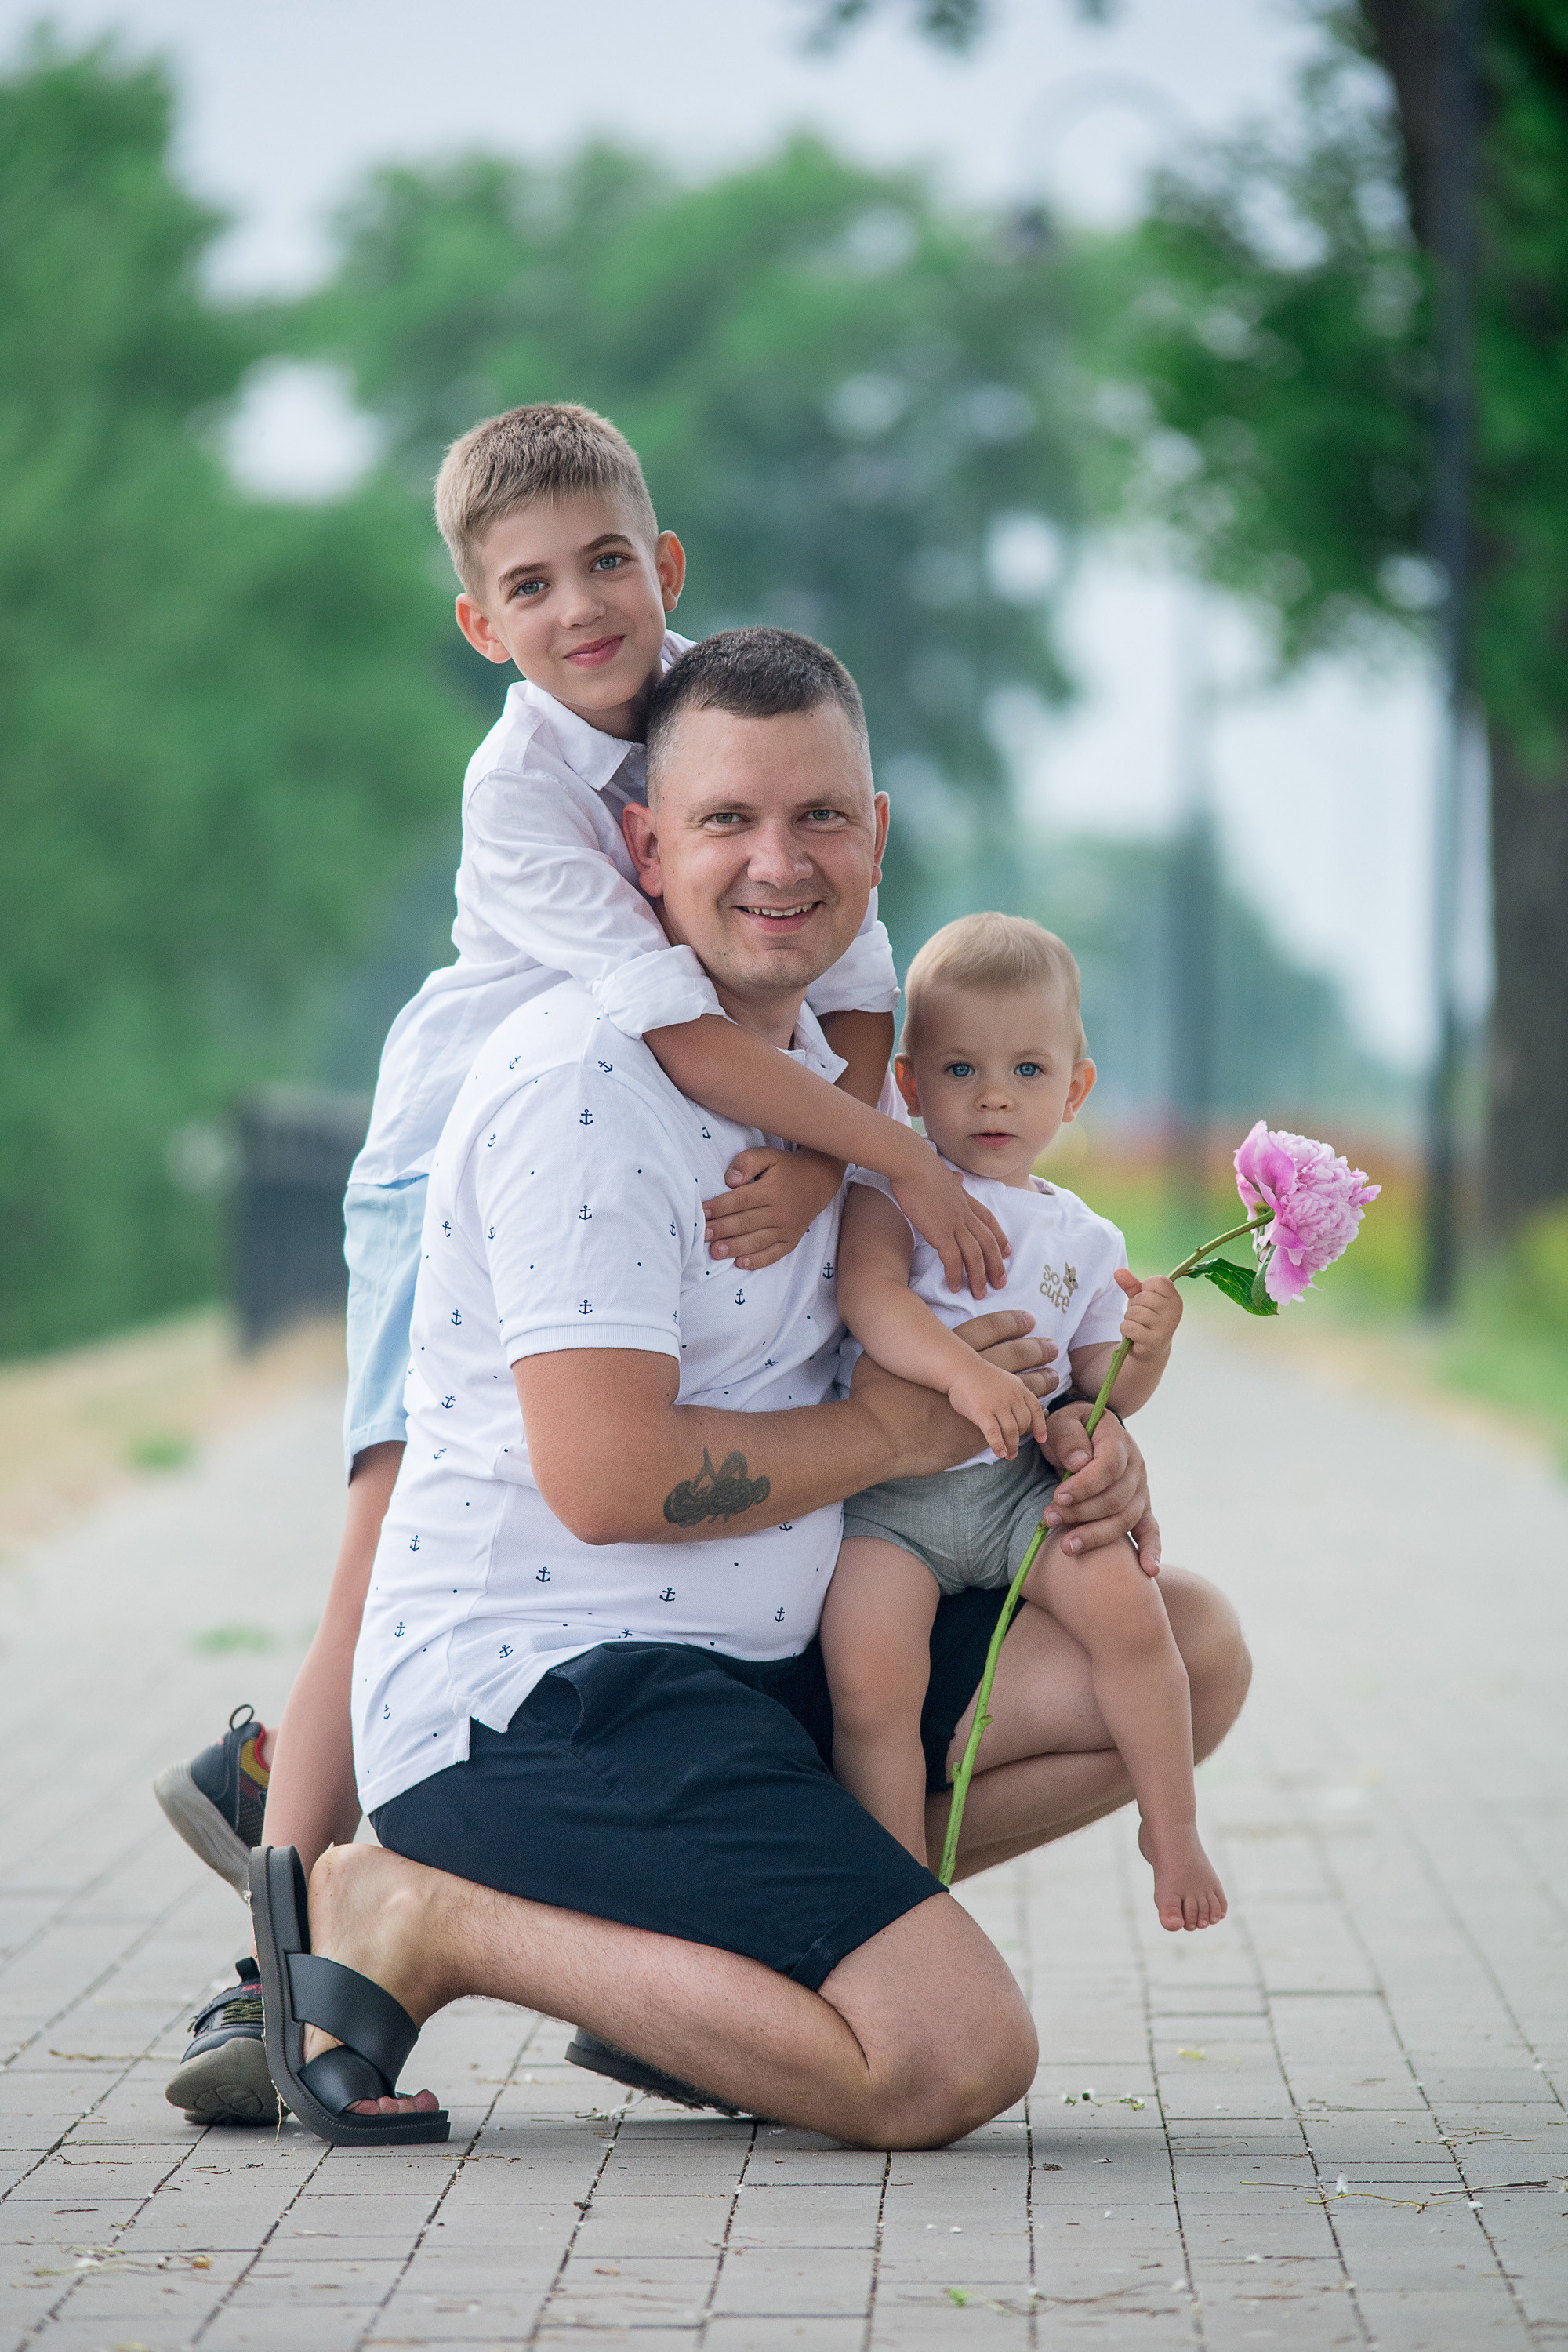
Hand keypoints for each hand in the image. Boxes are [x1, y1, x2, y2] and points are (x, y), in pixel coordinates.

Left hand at [703, 1147, 842, 1269]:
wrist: (819, 1181)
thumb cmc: (786, 1168)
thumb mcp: (768, 1155)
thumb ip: (747, 1162)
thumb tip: (731, 1180)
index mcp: (771, 1190)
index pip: (740, 1200)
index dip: (719, 1207)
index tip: (702, 1212)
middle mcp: (780, 1212)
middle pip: (746, 1222)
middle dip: (721, 1229)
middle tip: (702, 1235)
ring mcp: (787, 1229)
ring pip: (757, 1241)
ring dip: (735, 1247)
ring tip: (715, 1252)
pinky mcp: (791, 1240)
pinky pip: (774, 1254)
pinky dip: (758, 1260)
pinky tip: (741, 1263)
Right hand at [848, 1310, 1056, 1476]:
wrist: (881, 1428)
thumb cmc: (875, 1394)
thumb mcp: (882, 1357)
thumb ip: (896, 1349)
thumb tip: (888, 1335)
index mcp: (949, 1350)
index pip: (988, 1329)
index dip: (1010, 1322)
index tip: (1028, 1319)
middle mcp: (969, 1370)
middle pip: (1013, 1354)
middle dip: (1035, 1350)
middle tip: (1052, 1347)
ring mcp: (977, 1400)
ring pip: (1019, 1387)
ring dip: (1039, 1382)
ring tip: (1055, 1378)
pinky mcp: (978, 1428)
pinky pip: (1011, 1423)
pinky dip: (1026, 1422)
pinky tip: (1038, 1423)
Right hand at [889, 1156, 1008, 1297]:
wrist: (912, 1163)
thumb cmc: (920, 1166)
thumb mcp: (942, 1174)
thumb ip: (951, 1180)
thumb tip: (957, 1177)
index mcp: (965, 1199)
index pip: (989, 1221)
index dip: (1000, 1237)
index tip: (1008, 1252)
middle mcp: (965, 1213)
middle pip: (987, 1242)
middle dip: (996, 1264)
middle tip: (1001, 1283)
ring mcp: (955, 1223)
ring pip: (975, 1255)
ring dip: (979, 1276)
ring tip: (980, 1293)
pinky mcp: (940, 1232)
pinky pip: (952, 1259)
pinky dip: (955, 1274)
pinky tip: (954, 1287)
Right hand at [945, 1356, 1048, 1460]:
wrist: (959, 1368)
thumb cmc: (981, 1378)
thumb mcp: (1006, 1381)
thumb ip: (1018, 1395)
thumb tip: (1032, 1411)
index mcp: (1019, 1388)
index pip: (1036, 1410)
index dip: (1040, 1427)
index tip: (1041, 1439)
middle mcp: (1011, 1396)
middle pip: (1023, 1423)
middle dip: (1020, 1439)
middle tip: (1015, 1450)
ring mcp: (997, 1403)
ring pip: (1011, 1431)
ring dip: (1011, 1446)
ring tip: (1008, 1455)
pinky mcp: (982, 1411)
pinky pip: (994, 1433)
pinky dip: (998, 1445)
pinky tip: (999, 1453)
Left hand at [1039, 1401, 1160, 1571]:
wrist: (1085, 1434)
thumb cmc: (1070, 1430)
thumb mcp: (1061, 1423)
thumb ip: (1068, 1438)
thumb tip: (1079, 1463)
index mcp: (1118, 1441)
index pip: (1108, 1467)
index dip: (1084, 1485)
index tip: (1058, 1496)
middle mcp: (1136, 1466)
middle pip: (1115, 1498)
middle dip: (1080, 1512)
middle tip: (1048, 1518)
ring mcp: (1140, 1490)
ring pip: (1125, 1519)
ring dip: (1096, 1535)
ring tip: (1066, 1546)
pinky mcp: (1140, 1508)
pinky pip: (1150, 1530)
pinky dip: (1151, 1550)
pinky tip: (1148, 1570)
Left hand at [1114, 1269, 1182, 1359]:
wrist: (1150, 1348)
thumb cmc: (1146, 1319)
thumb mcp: (1140, 1298)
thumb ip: (1130, 1284)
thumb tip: (1118, 1271)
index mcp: (1175, 1299)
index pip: (1157, 1281)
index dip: (1145, 1288)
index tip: (1148, 1299)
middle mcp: (1174, 1312)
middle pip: (1143, 1297)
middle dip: (1134, 1305)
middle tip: (1141, 1316)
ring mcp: (1166, 1328)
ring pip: (1134, 1312)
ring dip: (1129, 1319)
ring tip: (1138, 1326)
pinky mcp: (1154, 1342)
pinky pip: (1129, 1327)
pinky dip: (1126, 1330)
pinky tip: (1134, 1335)